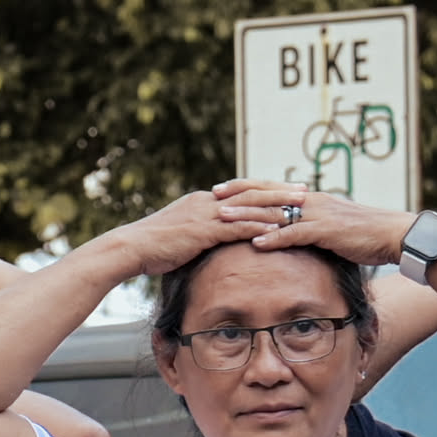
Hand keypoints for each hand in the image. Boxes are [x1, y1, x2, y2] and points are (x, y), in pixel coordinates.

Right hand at [112, 190, 286, 276]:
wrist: (131, 248)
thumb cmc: (150, 246)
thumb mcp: (178, 234)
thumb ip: (197, 232)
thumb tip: (207, 241)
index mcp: (202, 200)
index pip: (241, 190)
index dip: (265, 188)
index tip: (286, 188)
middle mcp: (208, 202)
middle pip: (252, 191)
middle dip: (280, 191)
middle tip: (305, 190)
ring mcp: (206, 214)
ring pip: (250, 206)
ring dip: (278, 206)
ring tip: (302, 207)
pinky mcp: (204, 230)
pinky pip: (238, 227)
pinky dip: (260, 227)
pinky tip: (279, 229)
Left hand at [212, 179, 411, 267]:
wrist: (393, 234)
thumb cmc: (364, 233)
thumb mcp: (332, 224)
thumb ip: (310, 224)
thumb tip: (292, 230)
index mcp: (311, 198)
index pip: (272, 187)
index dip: (246, 186)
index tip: (222, 188)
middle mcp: (311, 201)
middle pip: (268, 193)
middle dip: (238, 194)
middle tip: (212, 196)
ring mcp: (319, 214)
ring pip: (276, 211)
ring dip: (247, 215)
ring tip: (221, 218)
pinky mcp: (327, 231)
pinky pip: (295, 233)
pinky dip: (274, 238)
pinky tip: (255, 243)